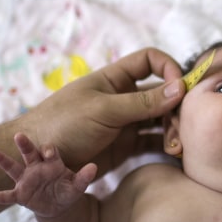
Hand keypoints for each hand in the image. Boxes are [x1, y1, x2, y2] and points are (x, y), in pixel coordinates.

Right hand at [0, 133, 96, 217]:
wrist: (58, 205)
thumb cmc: (67, 190)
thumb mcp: (77, 186)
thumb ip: (84, 178)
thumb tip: (93, 168)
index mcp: (51, 163)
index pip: (49, 152)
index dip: (48, 151)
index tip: (48, 153)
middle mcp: (35, 168)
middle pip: (28, 153)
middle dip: (24, 144)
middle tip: (19, 135)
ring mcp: (26, 180)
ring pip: (12, 168)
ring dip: (2, 160)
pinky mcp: (20, 195)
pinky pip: (6, 196)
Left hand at [18, 47, 185, 173]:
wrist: (38, 161)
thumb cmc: (62, 125)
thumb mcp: (104, 110)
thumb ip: (142, 102)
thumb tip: (180, 87)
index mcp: (115, 79)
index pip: (150, 60)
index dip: (169, 68)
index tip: (181, 87)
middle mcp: (124, 98)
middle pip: (163, 93)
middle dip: (177, 106)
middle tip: (184, 127)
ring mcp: (126, 123)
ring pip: (161, 119)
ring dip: (174, 129)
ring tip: (177, 147)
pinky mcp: (126, 147)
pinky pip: (153, 142)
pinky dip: (167, 146)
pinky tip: (175, 154)